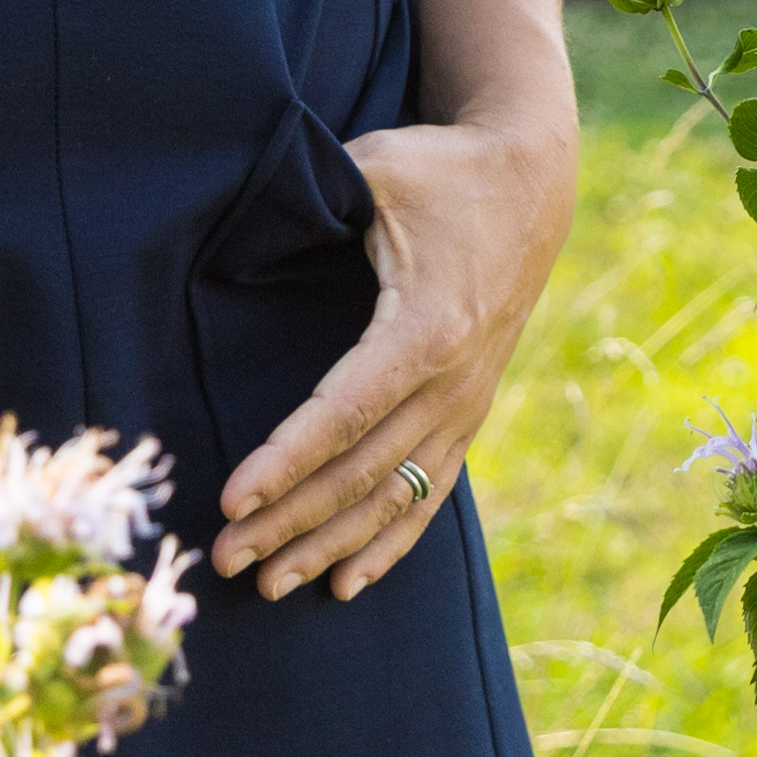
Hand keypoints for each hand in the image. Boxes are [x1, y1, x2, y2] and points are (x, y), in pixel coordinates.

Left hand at [208, 106, 576, 602]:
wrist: (532, 184)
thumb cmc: (442, 171)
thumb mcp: (379, 169)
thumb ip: (315, 194)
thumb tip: (239, 211)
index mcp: (428, 327)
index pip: (345, 414)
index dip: (286, 462)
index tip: (231, 500)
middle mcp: (452, 381)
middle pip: (361, 471)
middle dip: (289, 521)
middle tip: (224, 559)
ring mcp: (466, 403)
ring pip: (392, 496)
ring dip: (328, 545)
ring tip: (269, 586)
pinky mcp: (469, 411)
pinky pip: (428, 493)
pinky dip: (389, 544)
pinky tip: (345, 584)